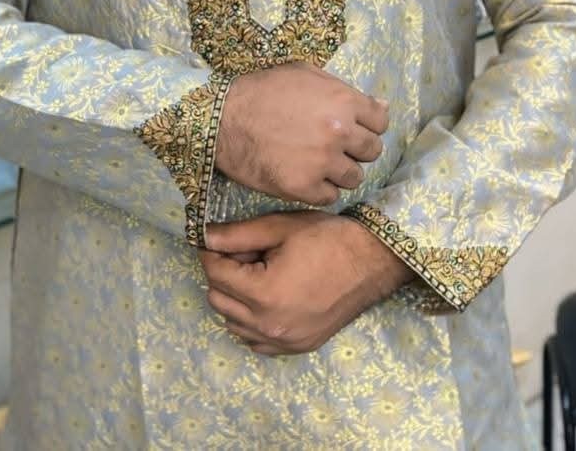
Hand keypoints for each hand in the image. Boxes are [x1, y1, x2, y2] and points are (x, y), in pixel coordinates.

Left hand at [199, 211, 412, 355]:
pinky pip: (256, 341)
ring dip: (235, 299)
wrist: (372, 261)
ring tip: (257, 274)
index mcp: (264, 294)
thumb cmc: (327, 238)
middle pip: (219, 300)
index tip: (217, 241)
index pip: (215, 274)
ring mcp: (285, 341)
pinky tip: (267, 299)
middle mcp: (270, 325)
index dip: (211, 253)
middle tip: (244, 254)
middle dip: (222, 275)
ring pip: (233, 324)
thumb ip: (236, 235)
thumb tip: (203, 237)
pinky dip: (251, 322)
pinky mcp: (298, 347)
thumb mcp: (279, 228)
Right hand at [216, 63, 388, 204]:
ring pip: (353, 177)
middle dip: (355, 149)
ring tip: (316, 162)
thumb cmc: (261, 91)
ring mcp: (322, 162)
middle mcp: (339, 132)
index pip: (381, 122)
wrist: (222, 120)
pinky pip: (330, 196)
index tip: (352, 128)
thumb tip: (381, 106)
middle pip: (371, 151)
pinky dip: (320, 189)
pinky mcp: (304, 187)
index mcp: (343, 101)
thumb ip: (342, 89)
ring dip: (339, 171)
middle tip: (332, 146)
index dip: (367, 125)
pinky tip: (303, 176)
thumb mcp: (303, 74)